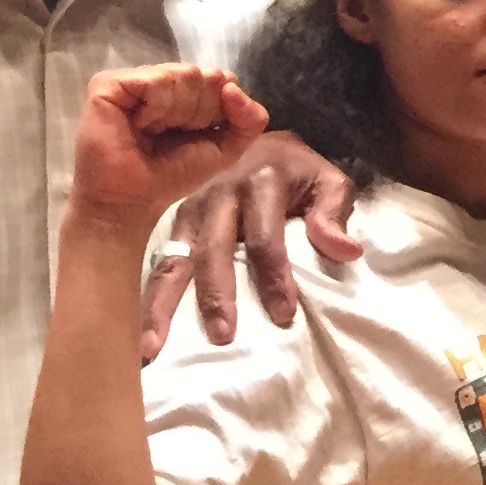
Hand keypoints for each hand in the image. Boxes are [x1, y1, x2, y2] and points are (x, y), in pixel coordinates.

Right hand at [71, 67, 267, 234]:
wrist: (131, 199)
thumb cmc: (173, 174)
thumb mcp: (227, 148)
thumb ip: (249, 119)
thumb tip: (232, 84)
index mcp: (187, 91)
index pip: (222, 79)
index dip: (218, 110)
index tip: (198, 133)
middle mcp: (161, 79)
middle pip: (203, 75)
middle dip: (198, 112)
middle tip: (170, 135)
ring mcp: (134, 79)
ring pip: (183, 75)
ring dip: (177, 112)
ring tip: (153, 131)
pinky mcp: (108, 83)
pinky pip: (154, 80)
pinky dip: (157, 107)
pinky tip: (141, 124)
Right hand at [144, 130, 364, 358]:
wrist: (255, 138)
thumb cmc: (297, 170)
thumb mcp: (328, 179)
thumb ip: (334, 213)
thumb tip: (345, 251)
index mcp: (261, 180)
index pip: (266, 237)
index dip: (275, 277)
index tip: (283, 316)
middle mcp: (218, 191)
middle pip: (214, 249)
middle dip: (217, 294)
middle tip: (222, 336)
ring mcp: (189, 207)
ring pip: (175, 258)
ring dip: (163, 303)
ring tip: (153, 347)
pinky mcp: (172, 221)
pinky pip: (161, 261)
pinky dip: (149, 296)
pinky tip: (140, 333)